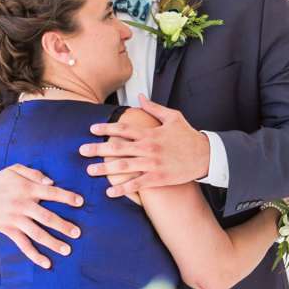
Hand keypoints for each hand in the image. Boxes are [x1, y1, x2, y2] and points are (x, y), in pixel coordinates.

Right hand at [0, 164, 82, 269]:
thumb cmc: (1, 181)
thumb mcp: (15, 170)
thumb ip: (34, 173)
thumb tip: (51, 182)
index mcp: (27, 188)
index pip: (51, 193)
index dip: (67, 197)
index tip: (81, 202)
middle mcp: (23, 205)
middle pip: (47, 217)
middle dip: (63, 226)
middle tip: (77, 233)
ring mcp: (15, 219)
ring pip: (37, 233)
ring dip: (53, 243)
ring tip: (67, 250)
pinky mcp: (9, 230)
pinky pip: (23, 245)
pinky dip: (35, 255)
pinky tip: (46, 263)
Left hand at [81, 96, 208, 197]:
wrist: (206, 155)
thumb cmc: (189, 137)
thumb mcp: (173, 117)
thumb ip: (154, 107)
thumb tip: (140, 96)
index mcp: (150, 132)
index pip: (123, 128)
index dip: (106, 128)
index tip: (92, 129)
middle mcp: (149, 147)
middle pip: (118, 147)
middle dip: (98, 149)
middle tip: (82, 151)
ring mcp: (153, 163)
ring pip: (124, 166)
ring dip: (105, 169)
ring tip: (90, 170)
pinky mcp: (158, 178)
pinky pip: (137, 184)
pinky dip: (123, 188)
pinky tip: (110, 192)